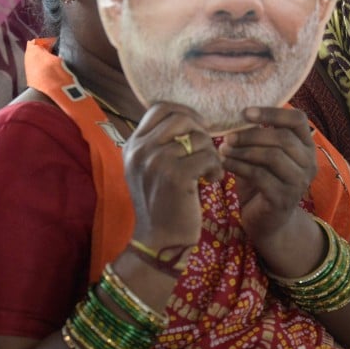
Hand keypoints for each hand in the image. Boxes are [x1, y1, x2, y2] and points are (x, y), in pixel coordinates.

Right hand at [124, 103, 222, 249]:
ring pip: (198, 137)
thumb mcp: (150, 168)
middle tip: (205, 152)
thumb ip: (160, 143)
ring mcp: (156, 162)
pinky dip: (216, 167)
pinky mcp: (176, 176)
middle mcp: (140, 150)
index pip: (160, 107)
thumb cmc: (162, 203)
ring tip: (208, 170)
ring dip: (210, 153)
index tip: (196, 130)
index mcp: (133, 145)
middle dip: (201, 133)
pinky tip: (212, 180)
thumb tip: (189, 117)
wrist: (158, 240)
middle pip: (182, 117)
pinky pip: (208, 156)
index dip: (185, 112)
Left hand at [219, 107, 316, 246]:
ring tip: (223, 149)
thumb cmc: (264, 184)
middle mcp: (308, 164)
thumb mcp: (264, 157)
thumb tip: (239, 113)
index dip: (272, 113)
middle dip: (251, 134)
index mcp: (307, 148)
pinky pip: (260, 175)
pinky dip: (239, 166)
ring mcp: (298, 182)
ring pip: (272, 156)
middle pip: (283, 138)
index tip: (245, 113)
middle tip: (228, 136)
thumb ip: (260, 138)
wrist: (268, 223)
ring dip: (244, 150)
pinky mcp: (283, 198)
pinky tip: (224, 163)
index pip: (298, 120)